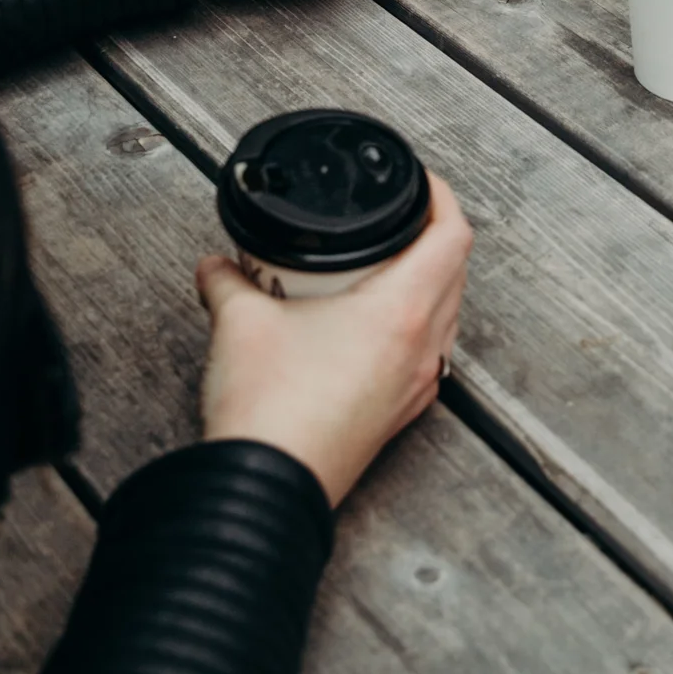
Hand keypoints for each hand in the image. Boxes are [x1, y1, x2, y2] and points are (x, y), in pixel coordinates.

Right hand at [195, 173, 472, 505]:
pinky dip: (412, 328)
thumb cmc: (269, 408)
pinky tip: (368, 328)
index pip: (452, 236)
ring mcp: (414, 389)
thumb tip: (216, 264)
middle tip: (396, 218)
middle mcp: (423, 349)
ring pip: (446, 318)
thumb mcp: (239, 322)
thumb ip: (228, 280)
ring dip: (427, 285)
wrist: (266, 492)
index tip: (419, 181)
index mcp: (403, 311)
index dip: (442, 198)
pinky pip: (425, 356)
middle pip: (456, 274)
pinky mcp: (397, 419)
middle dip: (433, 237)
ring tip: (383, 268)